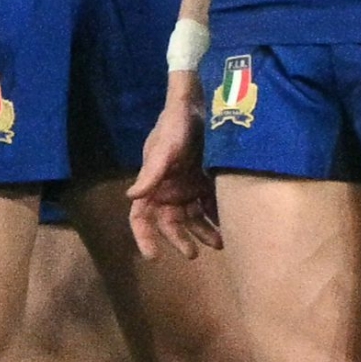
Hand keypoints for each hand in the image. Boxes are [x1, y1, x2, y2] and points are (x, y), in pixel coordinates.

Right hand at [128, 76, 220, 258]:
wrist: (203, 105)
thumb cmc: (177, 124)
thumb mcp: (165, 147)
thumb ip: (151, 171)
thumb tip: (132, 196)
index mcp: (153, 185)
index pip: (141, 217)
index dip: (144, 237)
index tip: (153, 256)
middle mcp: (168, 191)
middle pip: (170, 224)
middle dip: (181, 240)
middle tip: (194, 254)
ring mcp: (187, 188)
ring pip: (193, 219)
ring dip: (203, 232)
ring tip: (219, 243)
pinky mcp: (205, 182)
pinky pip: (209, 206)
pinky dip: (217, 217)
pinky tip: (228, 225)